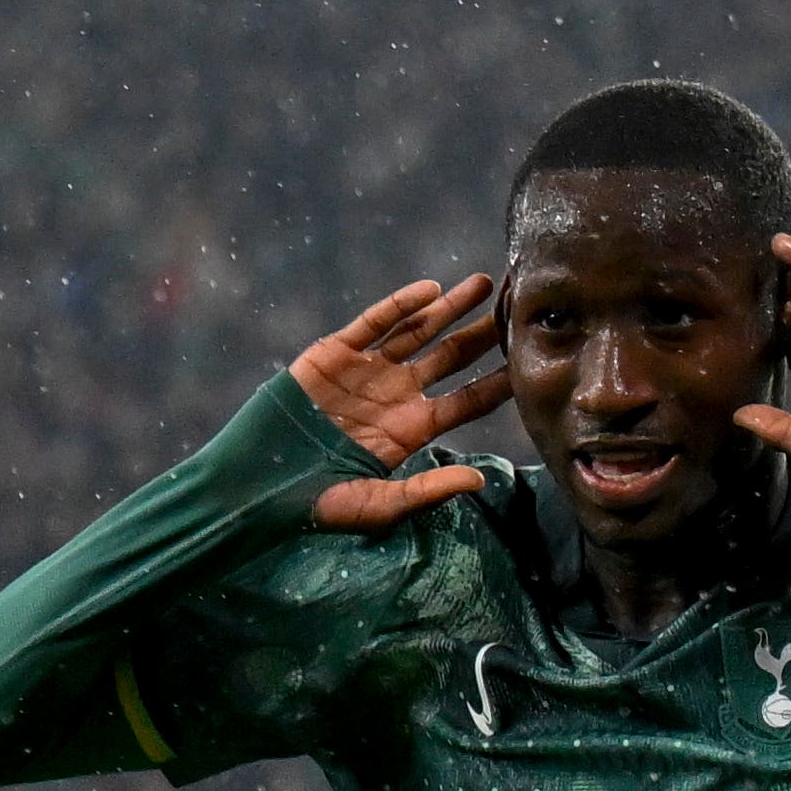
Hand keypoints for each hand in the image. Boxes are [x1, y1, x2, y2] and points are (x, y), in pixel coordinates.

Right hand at [292, 277, 506, 529]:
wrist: (260, 484)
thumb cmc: (318, 505)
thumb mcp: (380, 505)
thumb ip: (428, 491)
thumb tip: (480, 481)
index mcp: (412, 431)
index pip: (467, 402)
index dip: (498, 382)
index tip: (530, 363)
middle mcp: (395, 395)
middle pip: (451, 358)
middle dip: (484, 335)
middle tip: (518, 309)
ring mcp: (366, 371)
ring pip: (417, 331)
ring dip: (450, 308)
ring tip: (485, 284)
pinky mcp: (334, 353)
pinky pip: (372, 323)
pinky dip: (399, 306)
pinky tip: (430, 291)